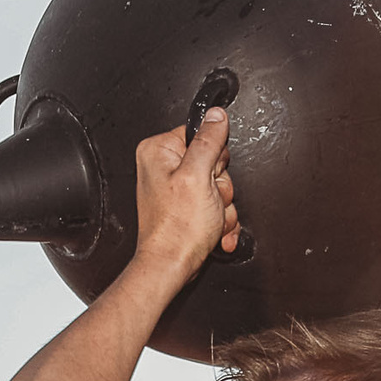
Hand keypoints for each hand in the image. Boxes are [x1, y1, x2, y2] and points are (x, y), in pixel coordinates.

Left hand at [129, 109, 239, 286]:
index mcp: (159, 151)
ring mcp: (174, 188)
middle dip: (220, 187)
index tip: (208, 176)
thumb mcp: (198, 176)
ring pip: (218, 186)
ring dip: (222, 207)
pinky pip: (214, 204)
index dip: (214, 157)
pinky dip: (219, 219)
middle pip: (214, 161)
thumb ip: (209, 141)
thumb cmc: (177, 230)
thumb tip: (215, 115)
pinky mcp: (184, 207)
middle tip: (208, 201)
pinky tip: (212, 229)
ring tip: (209, 219)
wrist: (171, 266)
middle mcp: (163, 166)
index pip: (202, 133)